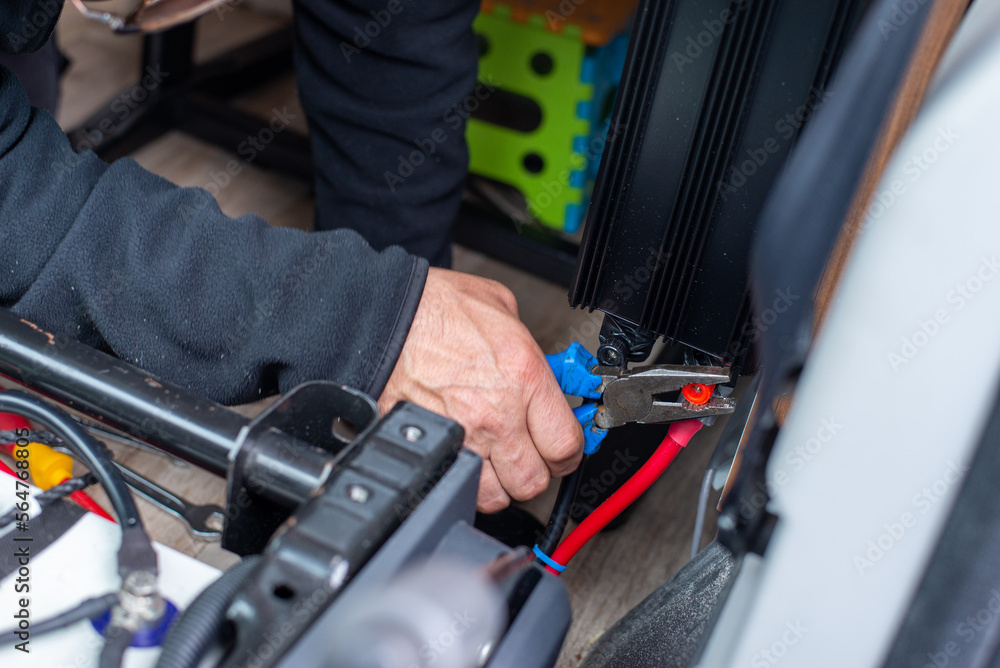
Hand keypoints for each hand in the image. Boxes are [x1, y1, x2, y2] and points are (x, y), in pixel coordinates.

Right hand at [379, 268, 583, 511]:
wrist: (384, 316)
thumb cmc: (434, 308)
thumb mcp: (501, 307)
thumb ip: (529, 346)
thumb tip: (544, 367)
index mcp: (524, 375)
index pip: (566, 445)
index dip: (569, 452)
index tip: (563, 448)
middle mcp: (497, 413)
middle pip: (534, 480)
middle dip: (536, 471)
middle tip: (530, 455)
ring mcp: (462, 435)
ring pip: (497, 496)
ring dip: (500, 483)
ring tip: (495, 461)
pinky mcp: (432, 445)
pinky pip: (456, 484)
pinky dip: (464, 482)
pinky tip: (466, 461)